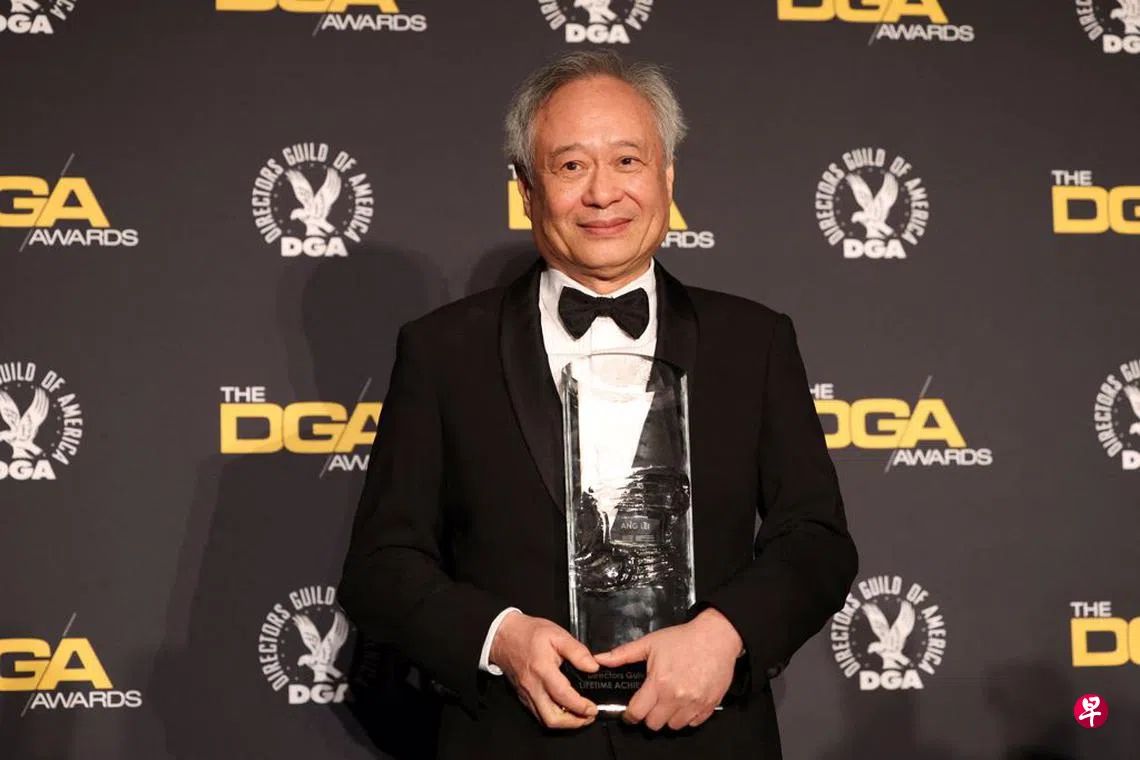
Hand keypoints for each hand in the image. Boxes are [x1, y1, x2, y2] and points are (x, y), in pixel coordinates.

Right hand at [489, 611, 599, 728]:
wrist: (504, 636)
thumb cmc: (529, 634)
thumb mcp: (557, 634)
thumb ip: (577, 651)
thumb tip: (592, 666)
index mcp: (543, 670)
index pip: (563, 695)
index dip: (580, 706)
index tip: (592, 709)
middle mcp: (533, 686)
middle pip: (551, 718)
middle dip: (573, 723)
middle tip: (588, 717)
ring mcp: (527, 694)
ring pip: (544, 720)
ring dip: (564, 723)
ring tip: (579, 716)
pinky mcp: (523, 696)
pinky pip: (538, 714)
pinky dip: (553, 716)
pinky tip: (564, 710)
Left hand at [594, 608, 741, 730]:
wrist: (716, 637)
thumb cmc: (683, 639)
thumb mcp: (650, 642)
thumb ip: (623, 654)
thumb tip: (599, 659)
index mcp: (659, 683)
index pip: (637, 713)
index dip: (630, 715)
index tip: (630, 712)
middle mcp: (676, 697)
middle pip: (654, 724)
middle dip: (648, 716)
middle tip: (650, 704)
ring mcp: (694, 704)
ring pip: (673, 726)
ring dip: (668, 718)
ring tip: (668, 702)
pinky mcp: (709, 706)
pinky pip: (692, 723)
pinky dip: (686, 717)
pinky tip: (684, 702)